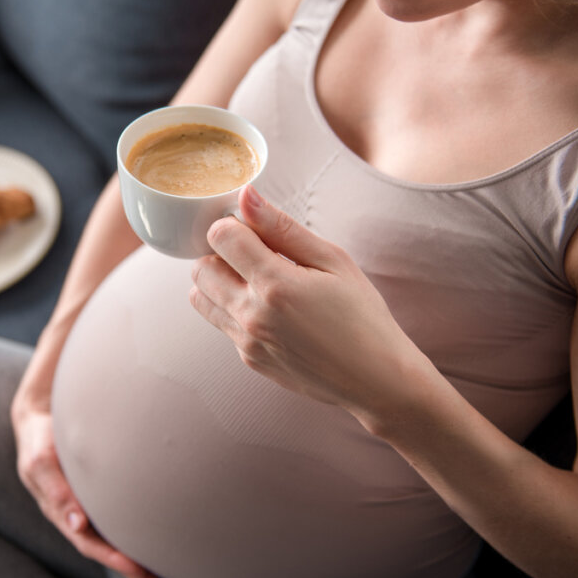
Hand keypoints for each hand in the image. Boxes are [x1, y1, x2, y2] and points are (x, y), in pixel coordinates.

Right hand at [12, 363, 159, 577]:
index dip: (109, 556)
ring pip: (106, 538)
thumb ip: (56, 490)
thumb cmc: (40, 439)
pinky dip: (127, 533)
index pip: (86, 542)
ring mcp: (80, 506)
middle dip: (125, 566)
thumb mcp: (42, 460)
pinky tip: (147, 540)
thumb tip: (78, 524)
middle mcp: (70, 514)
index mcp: (57, 510)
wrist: (37, 421)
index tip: (132, 565)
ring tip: (155, 571)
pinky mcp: (91, 495)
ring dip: (129, 556)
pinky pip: (109, 520)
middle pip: (99, 547)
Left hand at [189, 186, 426, 425]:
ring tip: (257, 280)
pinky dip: (233, 309)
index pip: (219, 237)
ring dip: (219, 281)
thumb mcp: (333, 261)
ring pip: (201, 297)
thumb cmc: (363, 317)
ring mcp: (247, 341)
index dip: (234, 225)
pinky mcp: (249, 359)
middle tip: (256, 254)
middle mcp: (252, 316)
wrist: (377, 380)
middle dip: (221, 252)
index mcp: (275, 286)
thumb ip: (283, 228)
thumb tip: (246, 197)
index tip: (256, 230)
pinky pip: (221, 323)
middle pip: (200, 267)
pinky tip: (270, 310)